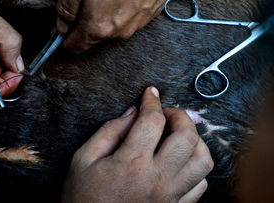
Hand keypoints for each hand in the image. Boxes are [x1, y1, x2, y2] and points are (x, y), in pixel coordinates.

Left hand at [56, 0, 221, 51]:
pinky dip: (122, 7)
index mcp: (98, 27)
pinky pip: (128, 16)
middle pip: (93, 35)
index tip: (59, 30)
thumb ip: (66, 7)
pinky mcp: (150, 13)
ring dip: (104, 14)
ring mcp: (137, 23)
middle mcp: (119, 32)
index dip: (63, 39)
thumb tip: (61, 25)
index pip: (76, 45)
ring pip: (112, 26)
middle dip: (83, 23)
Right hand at [62, 87, 213, 202]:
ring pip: (203, 161)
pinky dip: (196, 167)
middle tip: (166, 113)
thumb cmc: (82, 196)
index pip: (152, 121)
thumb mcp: (83, 158)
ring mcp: (170, 196)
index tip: (150, 94)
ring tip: (178, 135)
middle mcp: (156, 179)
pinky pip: (201, 185)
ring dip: (195, 140)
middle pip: (187, 137)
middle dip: (179, 115)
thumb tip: (132, 112)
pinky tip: (180, 160)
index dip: (152, 101)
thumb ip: (108, 132)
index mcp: (131, 163)